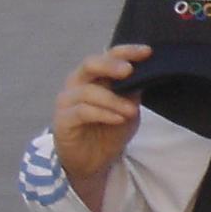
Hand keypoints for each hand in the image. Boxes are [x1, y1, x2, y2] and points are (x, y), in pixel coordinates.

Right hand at [51, 43, 152, 209]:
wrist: (93, 160)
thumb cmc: (109, 128)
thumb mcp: (128, 107)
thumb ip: (133, 90)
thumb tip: (147, 72)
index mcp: (94, 75)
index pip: (108, 55)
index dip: (127, 51)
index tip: (147, 52)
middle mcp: (77, 82)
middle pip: (90, 64)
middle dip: (110, 65)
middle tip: (129, 71)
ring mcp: (67, 100)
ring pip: (88, 91)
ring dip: (113, 100)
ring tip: (131, 111)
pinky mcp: (63, 120)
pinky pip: (83, 111)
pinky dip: (103, 113)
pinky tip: (118, 118)